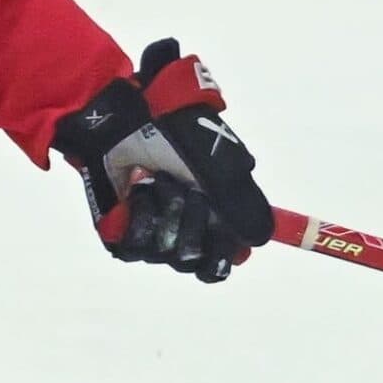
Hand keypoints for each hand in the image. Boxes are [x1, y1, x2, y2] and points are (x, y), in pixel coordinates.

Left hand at [50, 40, 273, 282]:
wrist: (132, 119)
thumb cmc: (180, 138)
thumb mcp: (223, 169)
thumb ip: (244, 207)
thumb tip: (261, 239)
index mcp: (213, 218)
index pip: (220, 262)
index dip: (219, 255)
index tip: (217, 232)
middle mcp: (184, 230)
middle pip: (193, 260)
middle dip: (191, 223)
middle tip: (189, 191)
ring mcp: (152, 232)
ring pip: (163, 253)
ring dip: (164, 210)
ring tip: (157, 178)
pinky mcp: (122, 231)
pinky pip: (133, 246)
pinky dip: (139, 215)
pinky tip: (139, 187)